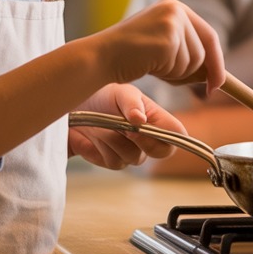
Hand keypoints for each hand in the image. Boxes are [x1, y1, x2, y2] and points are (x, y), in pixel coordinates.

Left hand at [68, 83, 185, 167]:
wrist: (75, 106)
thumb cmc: (102, 94)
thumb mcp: (118, 92)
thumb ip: (131, 103)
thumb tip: (140, 119)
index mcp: (155, 118)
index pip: (177, 134)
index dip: (171, 137)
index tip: (144, 127)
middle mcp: (147, 138)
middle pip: (160, 152)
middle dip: (141, 139)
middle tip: (123, 126)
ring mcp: (130, 152)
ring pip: (132, 157)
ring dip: (112, 138)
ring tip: (99, 122)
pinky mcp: (111, 160)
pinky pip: (112, 161)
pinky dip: (98, 146)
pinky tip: (88, 134)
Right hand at [91, 0, 225, 92]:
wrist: (102, 56)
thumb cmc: (130, 56)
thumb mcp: (162, 45)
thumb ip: (187, 51)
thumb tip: (217, 75)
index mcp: (174, 7)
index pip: (209, 35)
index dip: (216, 62)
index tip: (217, 84)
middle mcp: (175, 9)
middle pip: (205, 50)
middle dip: (196, 72)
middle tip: (172, 78)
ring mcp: (172, 22)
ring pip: (195, 62)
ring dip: (177, 73)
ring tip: (152, 66)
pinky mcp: (167, 39)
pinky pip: (182, 67)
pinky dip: (169, 75)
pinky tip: (149, 66)